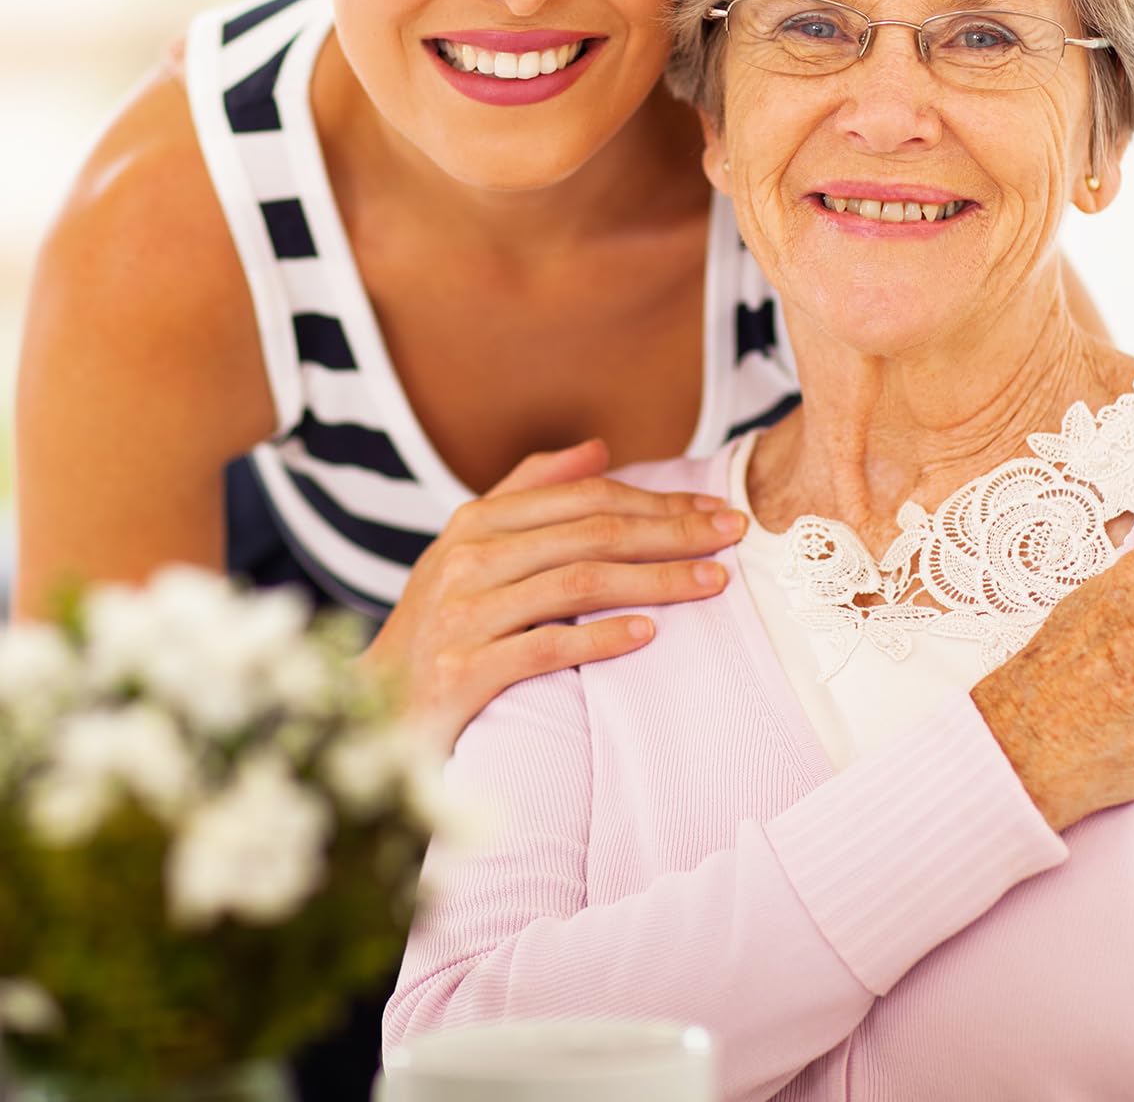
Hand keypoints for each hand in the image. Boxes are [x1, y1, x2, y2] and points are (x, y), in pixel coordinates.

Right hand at [357, 438, 745, 746]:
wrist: (374, 712)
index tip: (715, 508)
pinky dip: (598, 639)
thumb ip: (529, 492)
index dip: (655, 499)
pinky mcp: (461, 674)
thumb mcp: (471, 548)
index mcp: (475, 524)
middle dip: (671, 532)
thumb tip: (598, 448)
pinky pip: (544, 648)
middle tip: (732, 536)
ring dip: (655, 581)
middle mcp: (466, 561)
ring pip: (577, 585)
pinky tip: (646, 635)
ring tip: (711, 583)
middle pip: (590, 534)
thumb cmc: (440, 625)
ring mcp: (461, 616)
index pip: (584, 499)